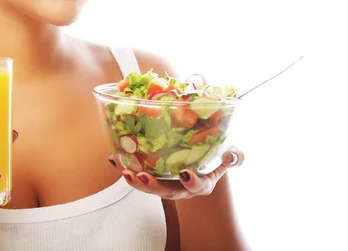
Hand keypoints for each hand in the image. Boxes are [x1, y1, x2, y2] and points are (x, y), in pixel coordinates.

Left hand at [108, 149, 243, 199]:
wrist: (198, 165)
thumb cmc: (211, 161)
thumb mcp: (225, 159)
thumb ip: (234, 157)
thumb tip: (234, 154)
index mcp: (200, 183)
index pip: (198, 186)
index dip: (193, 182)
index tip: (187, 174)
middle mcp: (180, 187)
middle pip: (166, 192)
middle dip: (154, 186)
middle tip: (143, 177)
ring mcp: (164, 182)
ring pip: (149, 187)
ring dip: (136, 181)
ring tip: (125, 172)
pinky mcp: (151, 175)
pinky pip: (136, 174)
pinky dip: (123, 167)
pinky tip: (112, 159)